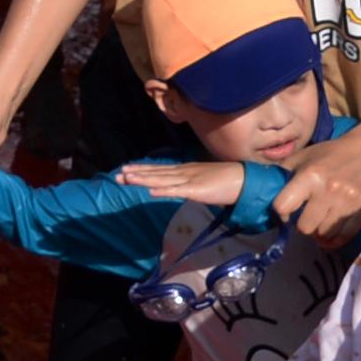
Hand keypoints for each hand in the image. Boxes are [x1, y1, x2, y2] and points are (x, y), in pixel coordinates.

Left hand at [117, 159, 246, 207]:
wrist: (243, 180)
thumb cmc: (225, 182)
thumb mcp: (203, 181)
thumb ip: (191, 183)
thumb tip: (181, 187)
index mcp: (185, 170)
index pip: (159, 170)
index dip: (142, 170)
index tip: (126, 170)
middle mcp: (183, 172)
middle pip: (155, 173)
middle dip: (136, 174)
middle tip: (117, 176)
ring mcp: (188, 180)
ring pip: (161, 180)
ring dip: (143, 179)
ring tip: (127, 179)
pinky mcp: (195, 190)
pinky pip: (176, 191)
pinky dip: (162, 190)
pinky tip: (149, 190)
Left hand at [267, 122, 360, 243]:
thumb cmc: (331, 154)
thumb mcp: (302, 156)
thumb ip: (283, 173)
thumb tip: (263, 187)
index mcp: (309, 176)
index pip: (283, 206)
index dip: (281, 211)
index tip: (286, 209)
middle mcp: (328, 192)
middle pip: (304, 227)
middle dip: (302, 223)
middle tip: (306, 215)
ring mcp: (347, 205)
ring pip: (323, 235)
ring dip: (319, 230)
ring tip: (320, 220)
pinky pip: (342, 238)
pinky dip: (334, 239)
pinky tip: (330, 232)